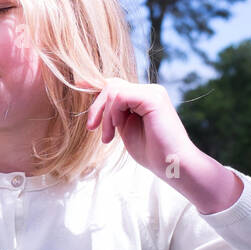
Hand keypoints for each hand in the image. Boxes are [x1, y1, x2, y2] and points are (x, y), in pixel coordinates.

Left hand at [87, 79, 241, 213]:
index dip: (96, 84)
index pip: (117, 84)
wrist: (172, 164)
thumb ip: (115, 114)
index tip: (78, 85)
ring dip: (104, 116)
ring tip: (108, 138)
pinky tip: (117, 129)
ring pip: (113, 91)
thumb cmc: (152, 152)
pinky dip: (112, 114)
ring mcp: (153, 92)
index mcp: (145, 97)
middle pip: (111, 86)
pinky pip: (119, 97)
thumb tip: (99, 103)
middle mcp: (150, 90)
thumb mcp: (126, 128)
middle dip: (96, 108)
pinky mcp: (152, 98)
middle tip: (91, 129)